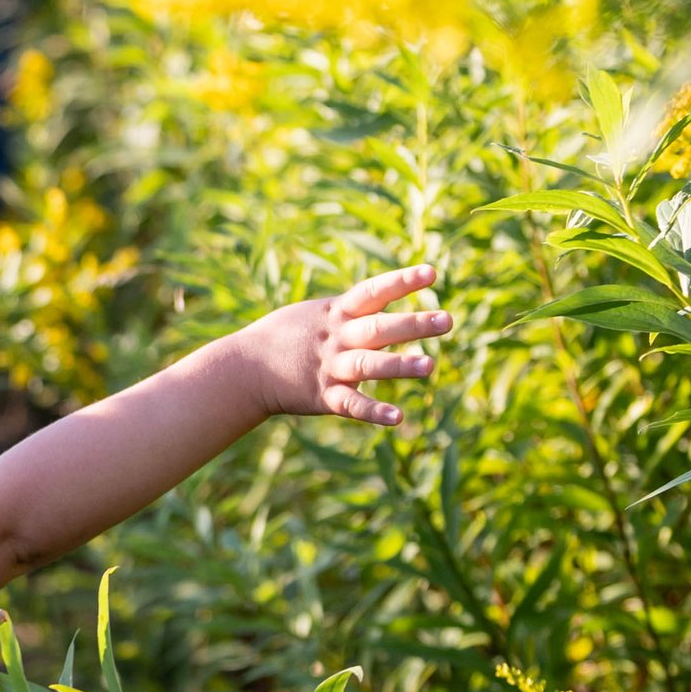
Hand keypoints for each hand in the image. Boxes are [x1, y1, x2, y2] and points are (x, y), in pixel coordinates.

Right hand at [258, 263, 450, 426]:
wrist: (242, 369)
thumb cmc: (284, 336)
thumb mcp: (315, 313)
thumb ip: (350, 309)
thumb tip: (386, 294)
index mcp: (335, 313)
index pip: (372, 292)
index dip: (401, 281)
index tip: (432, 273)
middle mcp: (335, 338)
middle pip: (377, 329)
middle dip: (413, 324)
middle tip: (447, 320)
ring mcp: (329, 368)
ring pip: (367, 366)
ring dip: (398, 366)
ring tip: (429, 365)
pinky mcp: (322, 397)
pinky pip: (351, 406)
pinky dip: (373, 412)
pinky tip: (398, 418)